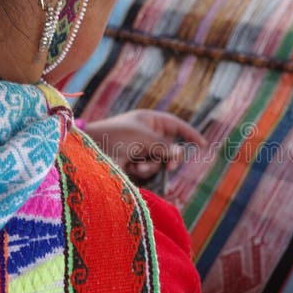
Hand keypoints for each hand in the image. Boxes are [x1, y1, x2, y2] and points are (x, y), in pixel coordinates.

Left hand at [84, 109, 207, 180]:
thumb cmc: (115, 136)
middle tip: (171, 166)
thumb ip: (164, 147)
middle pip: (170, 148)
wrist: (89, 151)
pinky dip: (143, 172)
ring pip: (160, 162)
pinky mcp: (132, 165)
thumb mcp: (143, 137)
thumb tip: (179, 154)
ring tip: (138, 166)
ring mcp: (139, 150)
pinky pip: (148, 171)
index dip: (189, 134)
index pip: (175, 125)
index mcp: (148, 120)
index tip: (203, 145)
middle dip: (171, 157)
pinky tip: (131, 170)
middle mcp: (145, 134)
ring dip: (152, 166)